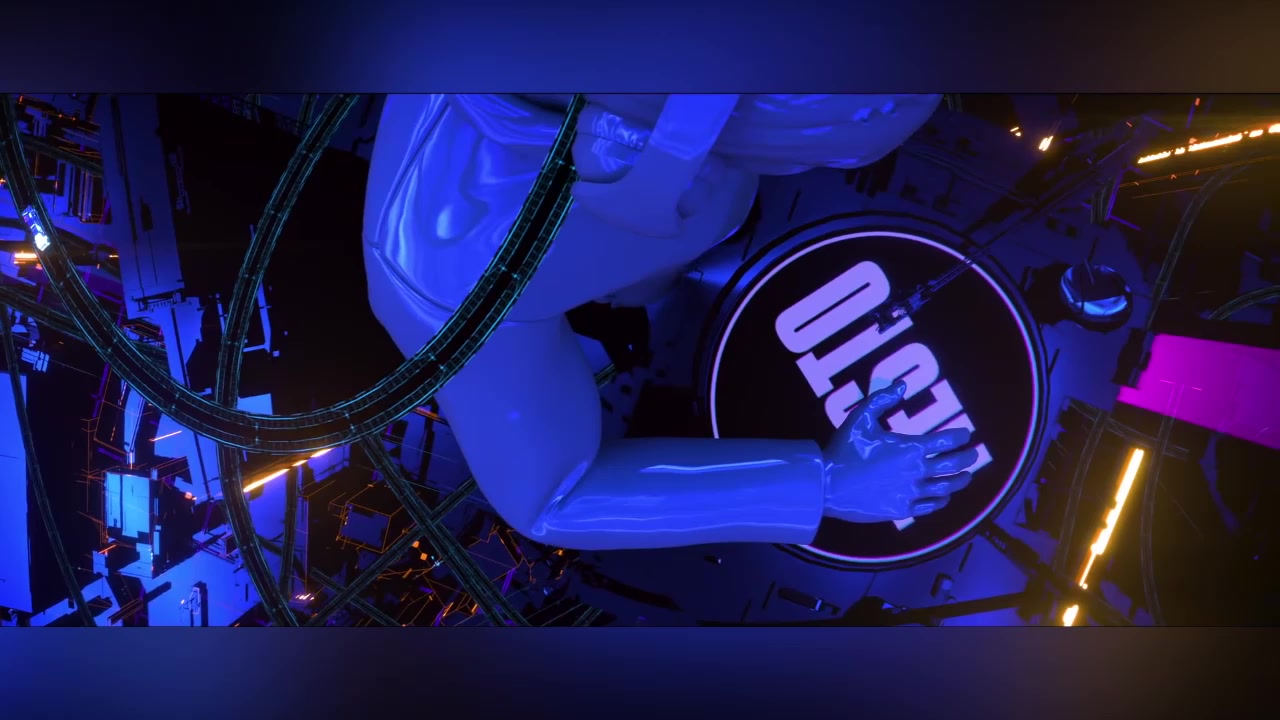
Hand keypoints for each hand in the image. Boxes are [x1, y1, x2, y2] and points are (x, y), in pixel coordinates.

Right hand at [822, 380, 978, 523]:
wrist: (827, 485)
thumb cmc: (842, 449)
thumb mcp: (860, 417)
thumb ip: (882, 399)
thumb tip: (901, 385)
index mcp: (910, 447)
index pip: (948, 440)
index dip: (961, 436)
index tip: (966, 434)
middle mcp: (917, 471)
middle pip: (954, 464)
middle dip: (968, 458)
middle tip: (973, 454)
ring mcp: (911, 492)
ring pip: (947, 487)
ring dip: (960, 480)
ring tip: (966, 476)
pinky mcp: (902, 509)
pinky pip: (930, 505)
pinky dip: (941, 500)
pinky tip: (944, 496)